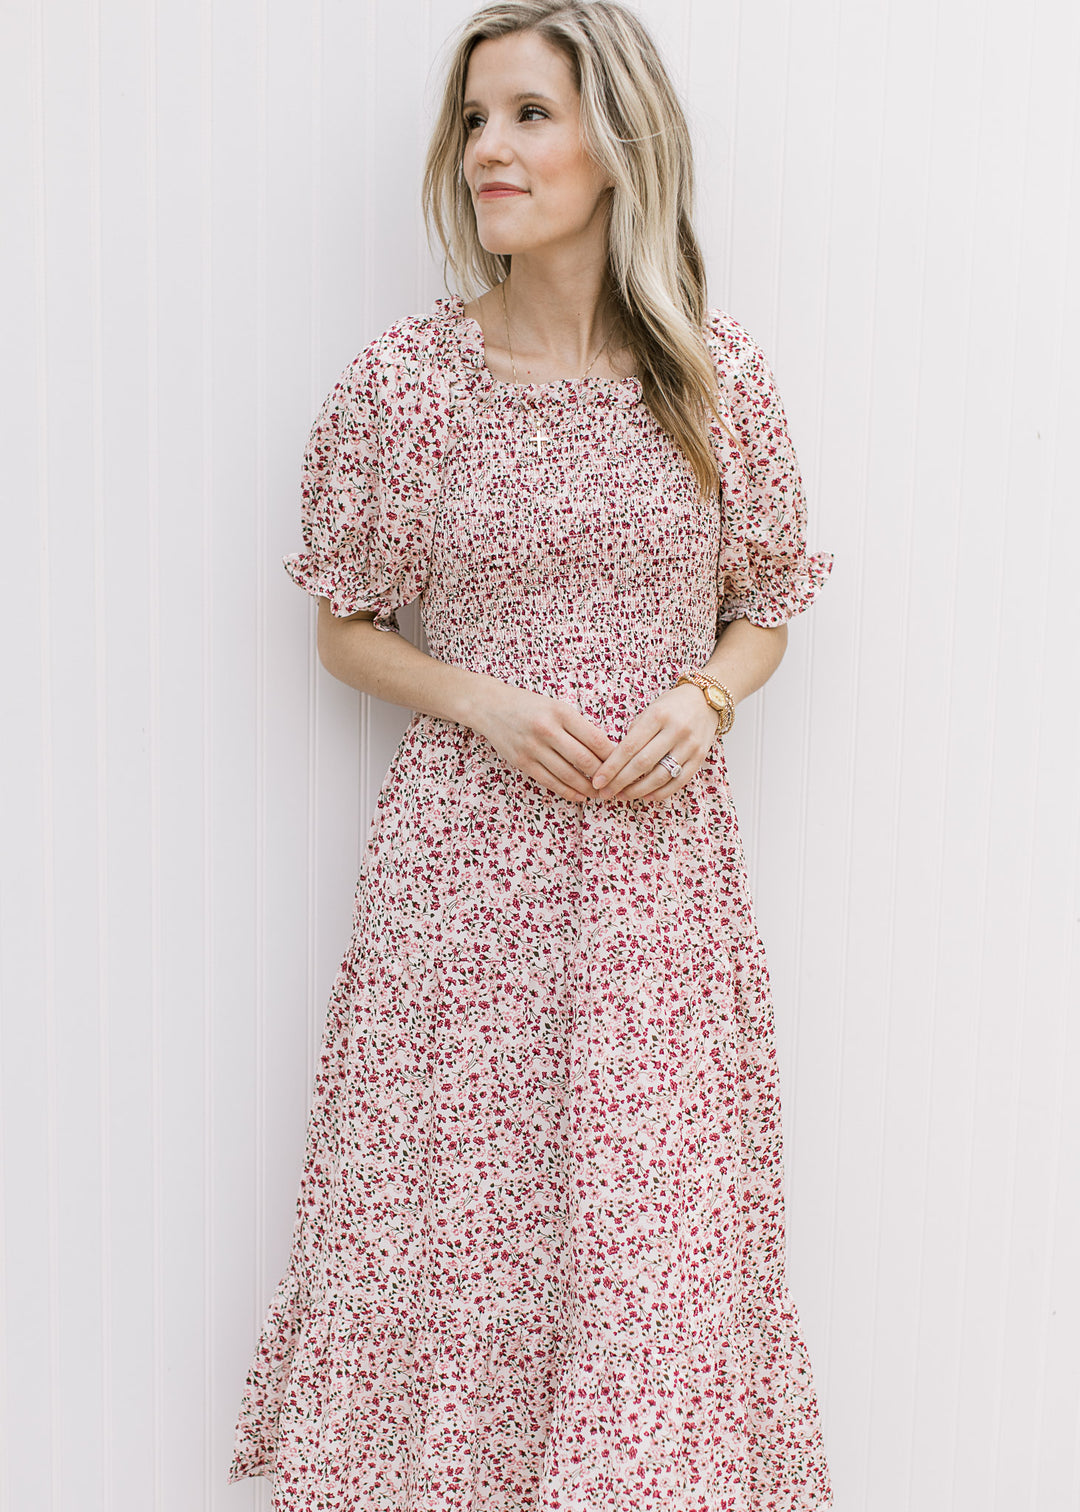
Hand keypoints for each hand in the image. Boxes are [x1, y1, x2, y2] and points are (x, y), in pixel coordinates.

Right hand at [475, 685, 617, 801]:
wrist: (491, 707)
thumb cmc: (531, 706)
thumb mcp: (557, 707)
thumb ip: (578, 727)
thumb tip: (607, 751)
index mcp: (561, 712)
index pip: (596, 739)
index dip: (613, 756)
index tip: (623, 764)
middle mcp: (547, 730)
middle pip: (584, 759)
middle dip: (603, 776)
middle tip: (616, 784)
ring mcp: (533, 747)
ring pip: (568, 775)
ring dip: (587, 788)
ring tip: (600, 793)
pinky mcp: (522, 762)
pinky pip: (550, 782)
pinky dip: (568, 792)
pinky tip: (580, 796)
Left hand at [589, 683, 720, 802]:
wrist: (707, 699)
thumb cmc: (671, 705)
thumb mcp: (650, 710)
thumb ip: (635, 733)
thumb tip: (615, 761)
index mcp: (657, 716)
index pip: (629, 747)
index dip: (611, 767)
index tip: (598, 780)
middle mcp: (675, 730)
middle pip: (642, 764)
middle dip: (620, 782)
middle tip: (605, 793)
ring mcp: (689, 745)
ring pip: (660, 776)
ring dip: (638, 790)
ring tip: (623, 796)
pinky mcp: (700, 757)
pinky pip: (679, 781)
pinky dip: (661, 792)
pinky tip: (646, 796)